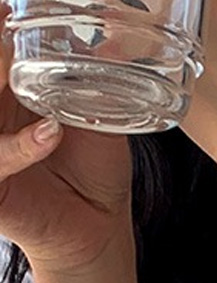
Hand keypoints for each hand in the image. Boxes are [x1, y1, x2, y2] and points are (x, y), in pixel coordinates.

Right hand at [0, 2, 133, 276]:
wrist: (99, 228)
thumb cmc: (92, 173)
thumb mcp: (94, 117)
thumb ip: (92, 80)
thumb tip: (108, 36)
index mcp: (6, 95)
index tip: (7, 10)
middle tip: (7, 34)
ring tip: (20, 71)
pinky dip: (22, 145)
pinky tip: (51, 133)